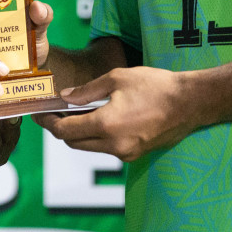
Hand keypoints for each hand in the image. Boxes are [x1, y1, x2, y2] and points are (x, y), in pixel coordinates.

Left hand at [34, 66, 200, 161]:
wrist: (190, 102)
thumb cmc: (156, 86)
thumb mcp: (117, 78)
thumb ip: (88, 90)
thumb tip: (66, 97)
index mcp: (106, 125)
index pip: (65, 131)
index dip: (49, 123)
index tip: (41, 114)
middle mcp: (114, 145)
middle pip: (74, 143)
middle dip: (61, 129)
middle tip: (54, 113)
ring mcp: (126, 153)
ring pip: (90, 148)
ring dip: (79, 133)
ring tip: (76, 113)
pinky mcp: (136, 154)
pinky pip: (107, 148)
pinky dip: (97, 137)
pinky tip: (99, 119)